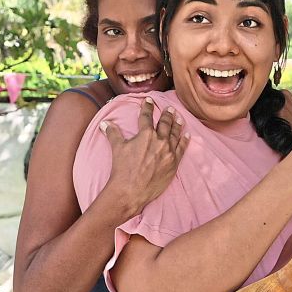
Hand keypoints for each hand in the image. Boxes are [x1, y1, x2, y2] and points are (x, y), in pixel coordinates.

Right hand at [102, 98, 189, 216]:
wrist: (131, 190)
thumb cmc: (123, 169)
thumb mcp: (117, 148)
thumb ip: (112, 133)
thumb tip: (105, 123)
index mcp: (145, 135)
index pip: (146, 116)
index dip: (147, 107)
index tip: (149, 100)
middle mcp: (159, 140)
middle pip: (165, 123)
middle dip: (166, 114)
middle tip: (169, 108)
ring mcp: (168, 152)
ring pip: (175, 134)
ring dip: (177, 124)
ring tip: (179, 117)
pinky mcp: (174, 163)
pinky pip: (182, 148)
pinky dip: (185, 140)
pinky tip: (187, 135)